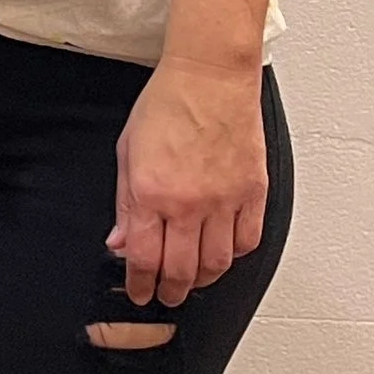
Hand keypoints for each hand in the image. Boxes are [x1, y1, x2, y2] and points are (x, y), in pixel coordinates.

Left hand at [110, 54, 268, 306]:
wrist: (209, 79)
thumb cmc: (166, 105)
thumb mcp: (127, 152)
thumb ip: (125, 203)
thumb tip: (119, 241)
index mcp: (152, 192)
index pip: (144, 258)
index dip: (140, 284)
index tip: (139, 292)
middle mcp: (191, 203)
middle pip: (183, 270)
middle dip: (170, 290)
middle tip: (164, 294)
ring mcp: (226, 201)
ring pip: (218, 263)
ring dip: (202, 279)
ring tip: (191, 281)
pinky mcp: (254, 194)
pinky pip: (248, 241)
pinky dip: (235, 255)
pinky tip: (222, 254)